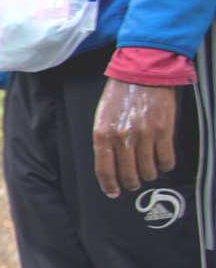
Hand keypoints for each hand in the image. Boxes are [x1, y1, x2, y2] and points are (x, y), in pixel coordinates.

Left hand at [93, 78, 177, 197]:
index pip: (104, 170)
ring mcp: (144, 135)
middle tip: (134, 184)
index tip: (113, 193)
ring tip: (149, 172)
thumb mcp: (102, 117)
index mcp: (102, 134)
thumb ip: (104, 141)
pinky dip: (165, 166)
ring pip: (148, 170)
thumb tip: (109, 165)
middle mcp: (122, 138)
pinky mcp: (163, 131)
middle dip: (131, 183)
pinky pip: (166, 159)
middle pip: (127, 174)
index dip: (109, 185)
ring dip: (149, 175)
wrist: (142, 74)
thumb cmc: (120, 95)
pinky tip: (163, 163)